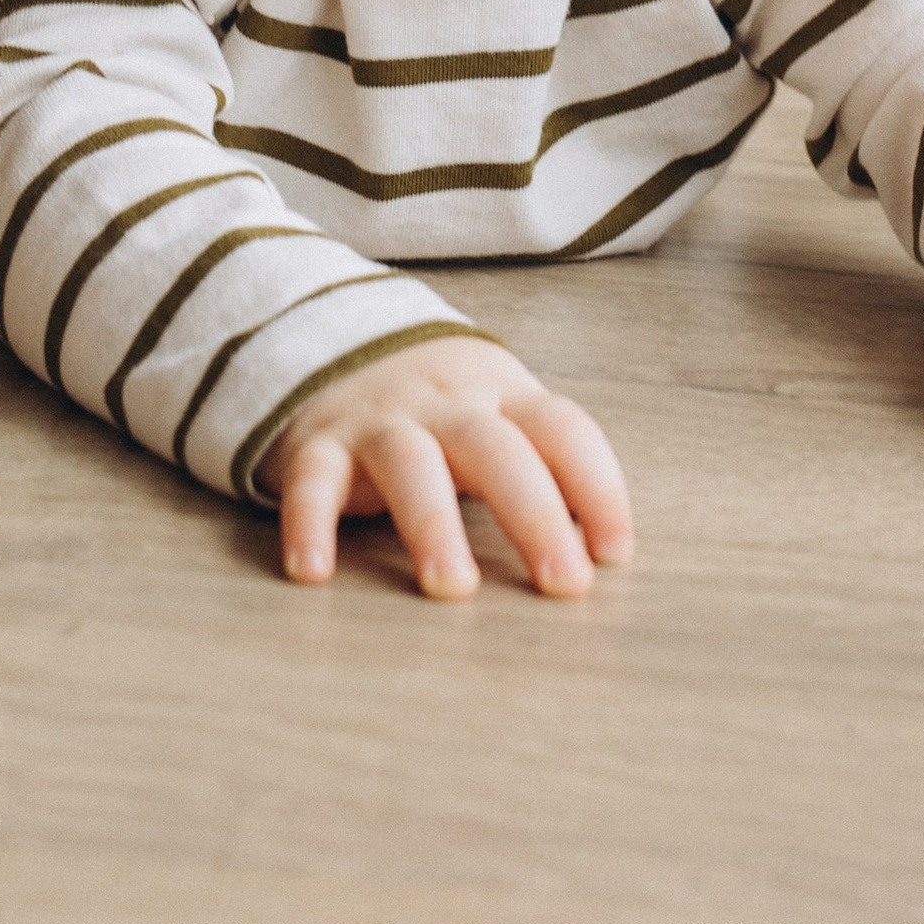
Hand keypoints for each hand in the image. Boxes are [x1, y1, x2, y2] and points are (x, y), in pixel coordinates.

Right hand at [258, 336, 632, 601]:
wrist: (330, 336)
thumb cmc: (438, 404)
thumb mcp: (495, 412)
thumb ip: (541, 467)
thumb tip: (603, 555)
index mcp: (501, 392)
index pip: (562, 428)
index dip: (596, 485)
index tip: (614, 552)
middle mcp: (444, 401)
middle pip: (496, 449)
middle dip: (534, 514)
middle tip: (563, 584)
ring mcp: (378, 418)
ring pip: (410, 464)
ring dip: (433, 523)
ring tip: (452, 587)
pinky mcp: (317, 443)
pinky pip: (312, 481)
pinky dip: (309, 523)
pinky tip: (313, 572)